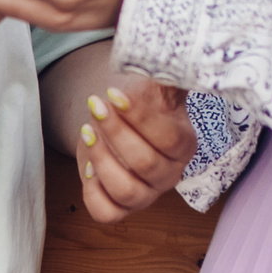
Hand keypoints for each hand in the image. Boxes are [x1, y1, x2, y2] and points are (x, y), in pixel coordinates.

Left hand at [72, 79, 193, 222]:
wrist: (120, 120)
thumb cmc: (139, 101)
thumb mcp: (154, 83)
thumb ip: (165, 72)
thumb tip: (168, 59)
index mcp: (184, 145)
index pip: (168, 138)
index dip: (139, 117)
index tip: (113, 93)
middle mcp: (169, 175)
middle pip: (145, 163)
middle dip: (115, 132)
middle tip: (95, 105)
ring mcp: (146, 195)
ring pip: (126, 191)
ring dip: (101, 159)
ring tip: (87, 131)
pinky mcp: (121, 208)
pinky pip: (107, 213)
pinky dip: (93, 192)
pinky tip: (88, 165)